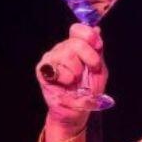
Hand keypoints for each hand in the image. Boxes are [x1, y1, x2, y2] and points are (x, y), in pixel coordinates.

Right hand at [37, 24, 107, 141]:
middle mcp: (61, 49)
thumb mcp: (99, 71)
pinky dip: (66, 79)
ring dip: (77, 72)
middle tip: (90, 71)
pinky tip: (66, 84)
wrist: (78, 112)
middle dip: (89, 59)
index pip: (78, 30)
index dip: (89, 36)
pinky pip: (57, 69)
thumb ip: (97, 52)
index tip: (98, 48)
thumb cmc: (88, 92)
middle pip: (76, 43)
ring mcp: (51, 58)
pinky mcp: (42, 70)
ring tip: (76, 81)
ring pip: (67, 56)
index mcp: (75, 46)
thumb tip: (97, 30)